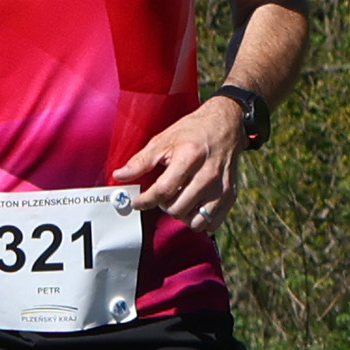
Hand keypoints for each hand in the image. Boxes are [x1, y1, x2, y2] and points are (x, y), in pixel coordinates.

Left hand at [113, 96, 244, 227]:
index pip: (163, 190)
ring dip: (181, 215)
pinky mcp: (231, 195)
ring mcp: (221, 187)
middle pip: (177, 208)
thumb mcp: (164, 140)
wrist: (225, 125)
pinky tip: (192, 207)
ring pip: (195, 220)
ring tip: (178, 201)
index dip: (145, 200)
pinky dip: (199, 221)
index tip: (137, 202)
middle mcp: (207, 174)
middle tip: (162, 196)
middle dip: (163, 206)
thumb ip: (141, 161)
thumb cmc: (192, 131)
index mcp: (189, 157)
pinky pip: (212, 224)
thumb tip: (119, 176)